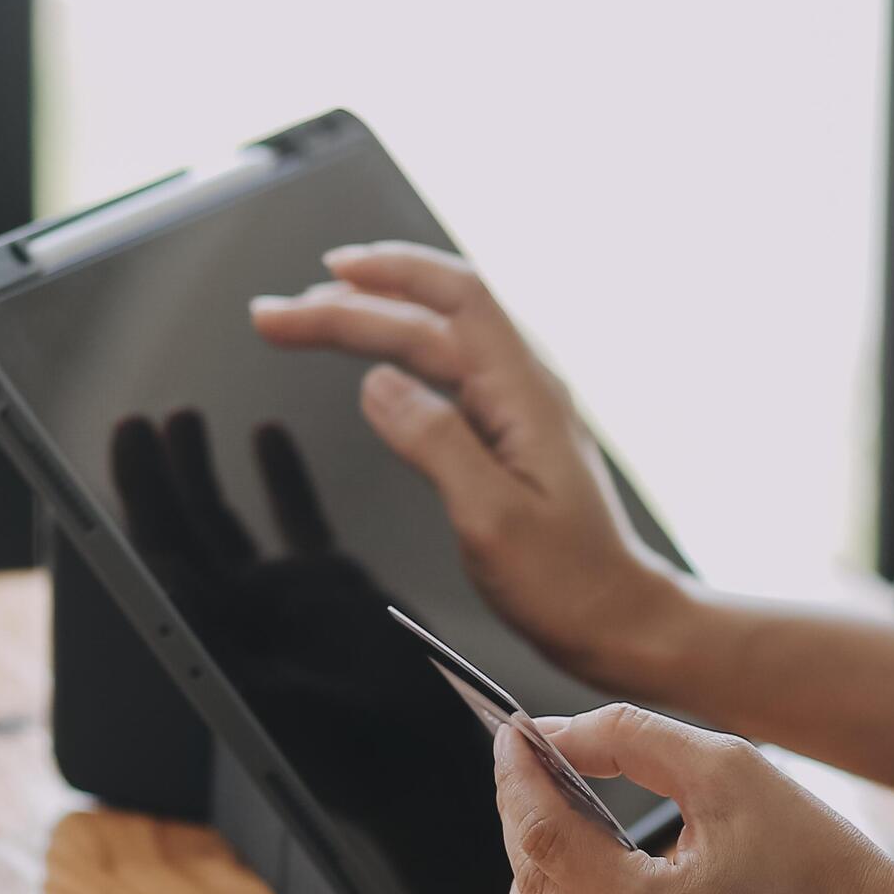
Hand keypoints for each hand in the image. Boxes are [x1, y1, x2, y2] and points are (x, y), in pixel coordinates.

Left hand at [107, 407, 502, 876]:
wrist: (426, 770)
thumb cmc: (356, 759)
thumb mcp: (277, 702)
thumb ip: (219, 642)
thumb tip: (161, 576)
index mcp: (216, 639)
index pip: (164, 554)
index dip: (140, 492)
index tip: (130, 434)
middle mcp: (242, 616)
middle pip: (187, 530)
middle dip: (162, 473)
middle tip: (143, 420)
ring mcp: (286, 601)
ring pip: (230, 524)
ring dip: (204, 474)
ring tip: (184, 422)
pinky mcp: (336, 593)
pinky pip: (299, 525)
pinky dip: (283, 480)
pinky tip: (267, 437)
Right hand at [251, 243, 687, 690]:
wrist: (617, 620)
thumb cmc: (569, 582)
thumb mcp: (492, 518)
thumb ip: (435, 443)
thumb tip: (376, 383)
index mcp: (526, 396)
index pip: (457, 299)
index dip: (391, 273)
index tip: (327, 277)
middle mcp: (524, 391)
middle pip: (431, 318)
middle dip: (350, 305)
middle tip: (276, 316)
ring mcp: (517, 412)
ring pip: (435, 344)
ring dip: (369, 325)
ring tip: (306, 322)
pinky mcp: (509, 438)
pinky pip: (445, 376)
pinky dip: (397, 359)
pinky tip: (372, 364)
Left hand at [493, 703, 893, 893]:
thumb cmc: (818, 858)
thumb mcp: (730, 770)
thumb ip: (629, 738)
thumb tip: (548, 737)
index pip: (545, 841)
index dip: (517, 781)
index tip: (512, 738)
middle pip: (530, 893)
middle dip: (520, 824)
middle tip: (534, 777)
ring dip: (529, 889)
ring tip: (559, 842)